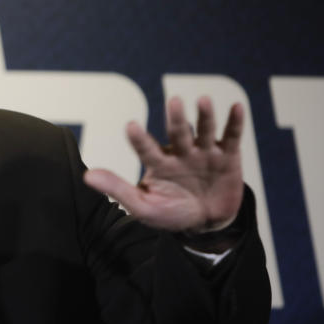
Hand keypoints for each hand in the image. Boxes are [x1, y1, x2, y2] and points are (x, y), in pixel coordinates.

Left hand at [83, 96, 243, 232]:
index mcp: (159, 163)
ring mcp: (204, 152)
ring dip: (204, 116)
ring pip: (204, 130)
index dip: (139, 139)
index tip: (131, 126)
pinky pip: (232, 136)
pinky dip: (234, 122)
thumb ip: (118, 189)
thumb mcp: (143, 207)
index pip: (147, 148)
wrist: (207, 224)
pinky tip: (237, 106)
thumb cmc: (171, 213)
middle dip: (176, 119)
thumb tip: (87, 175)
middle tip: (174, 102)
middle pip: (177, 133)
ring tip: (203, 100)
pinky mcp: (228, 156)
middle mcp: (180, 152)